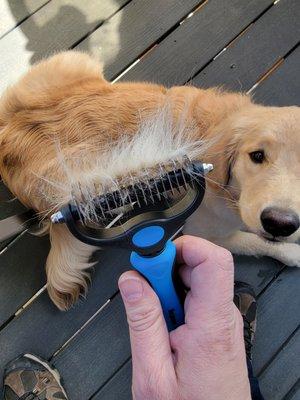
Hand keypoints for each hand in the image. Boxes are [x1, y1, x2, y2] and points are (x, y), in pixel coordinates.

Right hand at [118, 235, 250, 399]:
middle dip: (165, 268)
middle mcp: (222, 315)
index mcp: (212, 323)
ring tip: (154, 315)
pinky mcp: (216, 322)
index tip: (152, 256)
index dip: (183, 246)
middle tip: (143, 289)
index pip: (213, 260)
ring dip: (167, 286)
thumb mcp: (153, 373)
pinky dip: (174, 298)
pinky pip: (195, 294)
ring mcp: (221, 318)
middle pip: (198, 264)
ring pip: (194, 278)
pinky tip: (164, 321)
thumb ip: (143, 321)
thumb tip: (131, 280)